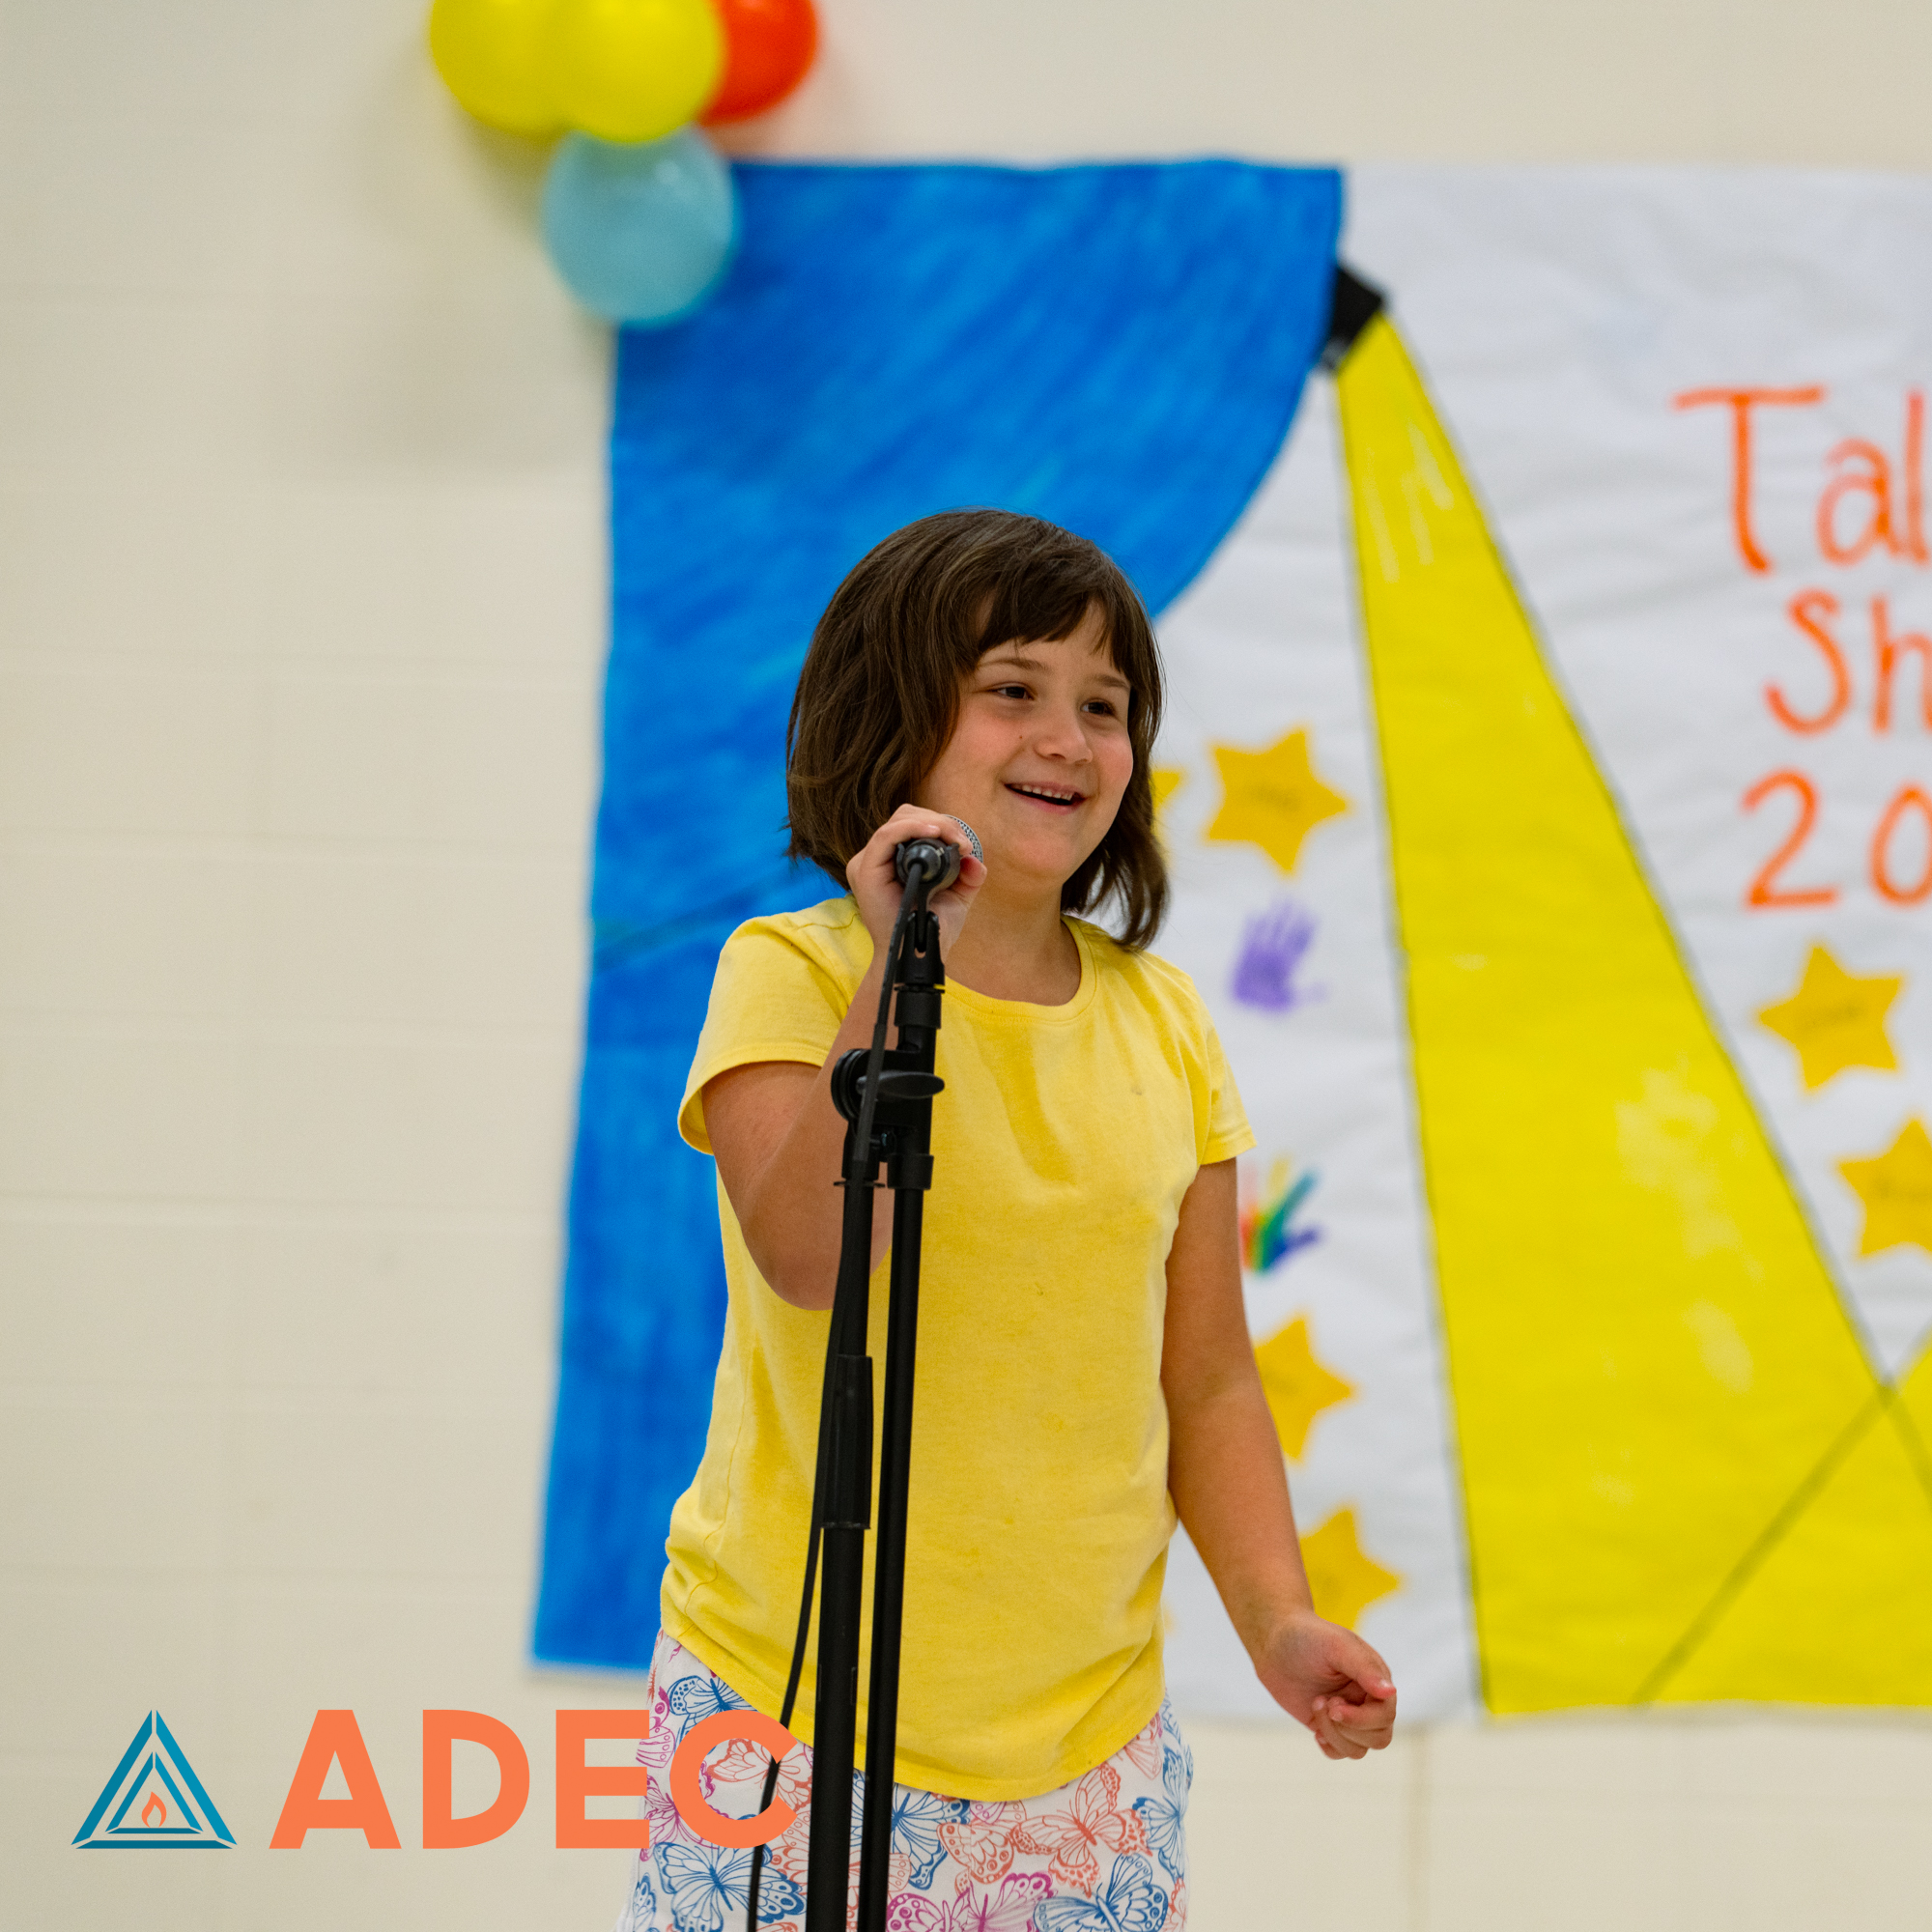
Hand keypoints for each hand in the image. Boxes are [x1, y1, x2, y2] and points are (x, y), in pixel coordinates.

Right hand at [845, 803, 987, 962]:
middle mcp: (879, 858)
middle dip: (940, 822)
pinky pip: (886, 836)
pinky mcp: (865, 870)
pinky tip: (935, 832)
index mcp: (895, 861)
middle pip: (906, 816)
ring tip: (956, 841)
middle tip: (964, 843)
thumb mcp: (957, 897)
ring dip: (933, 824)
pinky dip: (912, 828)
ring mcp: (869, 863)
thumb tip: (975, 860)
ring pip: (898, 820)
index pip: (914, 824)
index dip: (942, 825)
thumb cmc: (932, 929)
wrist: (918, 957)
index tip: (966, 844)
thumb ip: (968, 877)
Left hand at [1253, 1606, 1396, 1759]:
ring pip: (1359, 1749)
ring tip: (1315, 1704)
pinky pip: (1341, 1752)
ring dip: (1334, 1734)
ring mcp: (1348, 1714)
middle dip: (1348, 1728)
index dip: (1362, 1718)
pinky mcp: (1329, 1725)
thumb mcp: (1337, 1646)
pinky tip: (1316, 1729)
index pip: (1385, 1715)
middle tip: (1322, 1702)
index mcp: (1375, 1678)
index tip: (1333, 1704)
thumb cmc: (1308, 1636)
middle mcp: (1367, 1699)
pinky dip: (1330, 1747)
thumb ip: (1365, 1668)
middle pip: (1378, 1737)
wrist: (1274, 1641)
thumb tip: (1390, 1692)